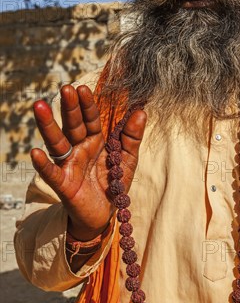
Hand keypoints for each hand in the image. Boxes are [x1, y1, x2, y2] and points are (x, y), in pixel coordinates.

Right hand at [31, 85, 146, 240]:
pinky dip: (43, 164)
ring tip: (41, 108)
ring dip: (49, 126)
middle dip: (70, 108)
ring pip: (58, 143)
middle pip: (73, 125)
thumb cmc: (113, 184)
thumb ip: (132, 137)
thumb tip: (141, 111)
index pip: (91, 119)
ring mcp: (69, 165)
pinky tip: (35, 152)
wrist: (104, 215)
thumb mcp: (128, 159)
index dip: (87, 104)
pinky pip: (52, 173)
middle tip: (66, 89)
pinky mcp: (64, 184)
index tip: (83, 88)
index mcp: (95, 141)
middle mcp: (79, 149)